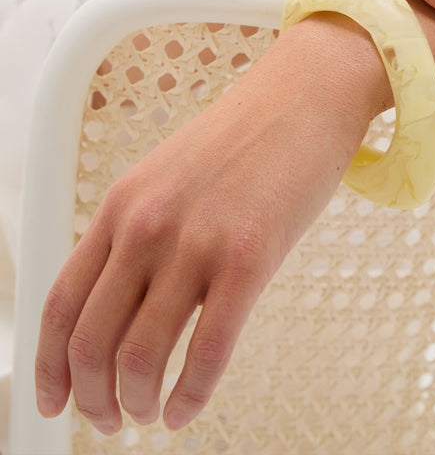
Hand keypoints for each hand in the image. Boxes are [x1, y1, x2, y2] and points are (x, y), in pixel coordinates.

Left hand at [35, 15, 382, 433]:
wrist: (303, 97)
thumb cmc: (244, 138)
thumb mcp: (167, 176)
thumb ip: (138, 232)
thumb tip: (121, 304)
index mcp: (121, 205)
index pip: (62, 302)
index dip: (49, 365)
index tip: (52, 399)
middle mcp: (147, 226)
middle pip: (92, 342)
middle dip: (95, 398)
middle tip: (110, 420)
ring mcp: (196, 243)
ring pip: (140, 357)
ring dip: (137, 404)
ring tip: (148, 415)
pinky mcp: (249, 258)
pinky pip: (206, 354)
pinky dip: (190, 397)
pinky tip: (188, 408)